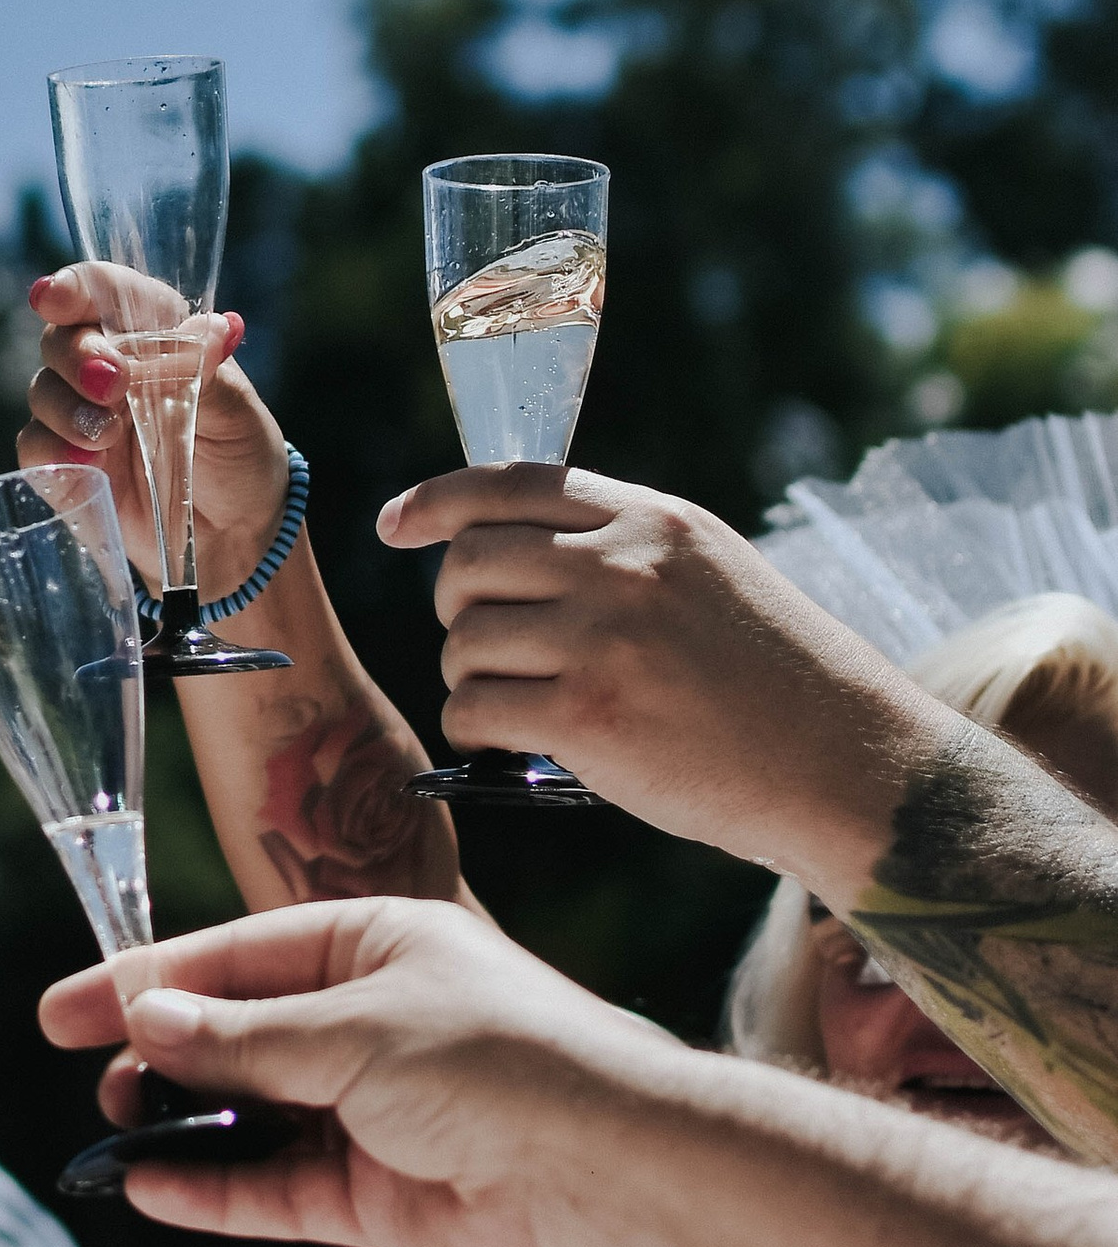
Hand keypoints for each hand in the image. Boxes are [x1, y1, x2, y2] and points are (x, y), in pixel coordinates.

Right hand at [19, 266, 288, 601]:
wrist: (235, 530)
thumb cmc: (239, 453)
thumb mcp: (237, 410)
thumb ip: (208, 371)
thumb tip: (210, 328)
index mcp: (150, 332)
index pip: (104, 291)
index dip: (75, 288)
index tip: (55, 298)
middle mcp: (108, 364)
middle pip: (62, 337)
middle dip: (78, 356)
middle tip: (112, 383)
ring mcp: (81, 413)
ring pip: (43, 390)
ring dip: (67, 407)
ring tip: (107, 434)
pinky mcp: (66, 463)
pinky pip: (37, 447)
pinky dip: (52, 451)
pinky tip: (84, 463)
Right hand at [39, 898, 676, 1246]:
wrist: (603, 1172)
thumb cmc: (498, 1063)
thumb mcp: (353, 1029)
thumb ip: (243, 1037)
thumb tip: (146, 1023)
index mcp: (373, 945)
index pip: (237, 956)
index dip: (147, 981)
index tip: (64, 1010)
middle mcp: (368, 1022)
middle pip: (238, 1036)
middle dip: (162, 1055)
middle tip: (94, 1075)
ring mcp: (372, 1113)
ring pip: (251, 1117)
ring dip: (183, 1124)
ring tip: (114, 1130)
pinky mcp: (377, 1197)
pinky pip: (276, 1190)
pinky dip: (215, 1191)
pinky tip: (153, 1188)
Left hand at [378, 464, 950, 891]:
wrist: (850, 764)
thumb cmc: (781, 682)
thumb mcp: (713, 575)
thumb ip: (625, 550)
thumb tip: (517, 550)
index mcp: (653, 521)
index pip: (511, 482)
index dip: (437, 502)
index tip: (396, 524)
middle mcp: (623, 566)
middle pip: (469, 562)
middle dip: (457, 607)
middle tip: (487, 646)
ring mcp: (604, 639)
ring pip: (464, 639)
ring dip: (470, 676)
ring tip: (517, 702)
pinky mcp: (588, 717)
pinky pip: (474, 707)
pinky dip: (475, 729)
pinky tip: (510, 743)